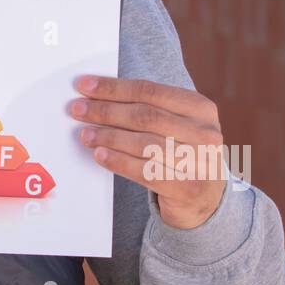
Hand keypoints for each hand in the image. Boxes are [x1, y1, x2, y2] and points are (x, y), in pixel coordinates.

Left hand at [69, 76, 227, 229]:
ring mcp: (200, 162)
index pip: (150, 91)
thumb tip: (96, 96)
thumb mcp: (175, 124)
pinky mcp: (187, 188)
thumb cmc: (180, 151)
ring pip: (145, 143)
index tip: (84, 86)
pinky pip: (146, 172)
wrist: (206, 197)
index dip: (114, 88)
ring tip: (85, 134)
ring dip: (109, 137)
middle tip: (78, 110)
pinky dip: (119, 162)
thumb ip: (146, 108)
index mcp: (200, 108)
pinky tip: (100, 155)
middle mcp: (205, 133)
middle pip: (145, 116)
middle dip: (106, 111)